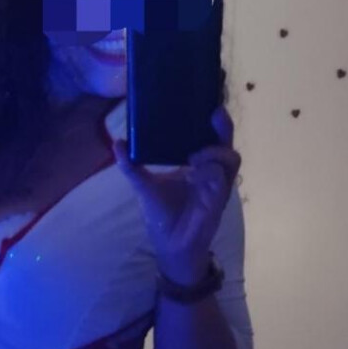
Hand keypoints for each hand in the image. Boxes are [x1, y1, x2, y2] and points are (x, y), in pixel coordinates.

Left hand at [112, 106, 240, 283]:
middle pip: (225, 142)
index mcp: (196, 163)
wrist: (169, 245)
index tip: (209, 104)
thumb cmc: (161, 214)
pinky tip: (199, 170)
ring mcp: (217, 184)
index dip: (212, 122)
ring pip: (230, 158)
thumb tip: (117, 142)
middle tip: (215, 113)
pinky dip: (213, 172)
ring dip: (216, 152)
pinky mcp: (219, 199)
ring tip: (196, 155)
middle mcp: (210, 171)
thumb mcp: (144, 185)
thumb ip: (132, 166)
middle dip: (223, 127)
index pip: (208, 137)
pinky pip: (223, 179)